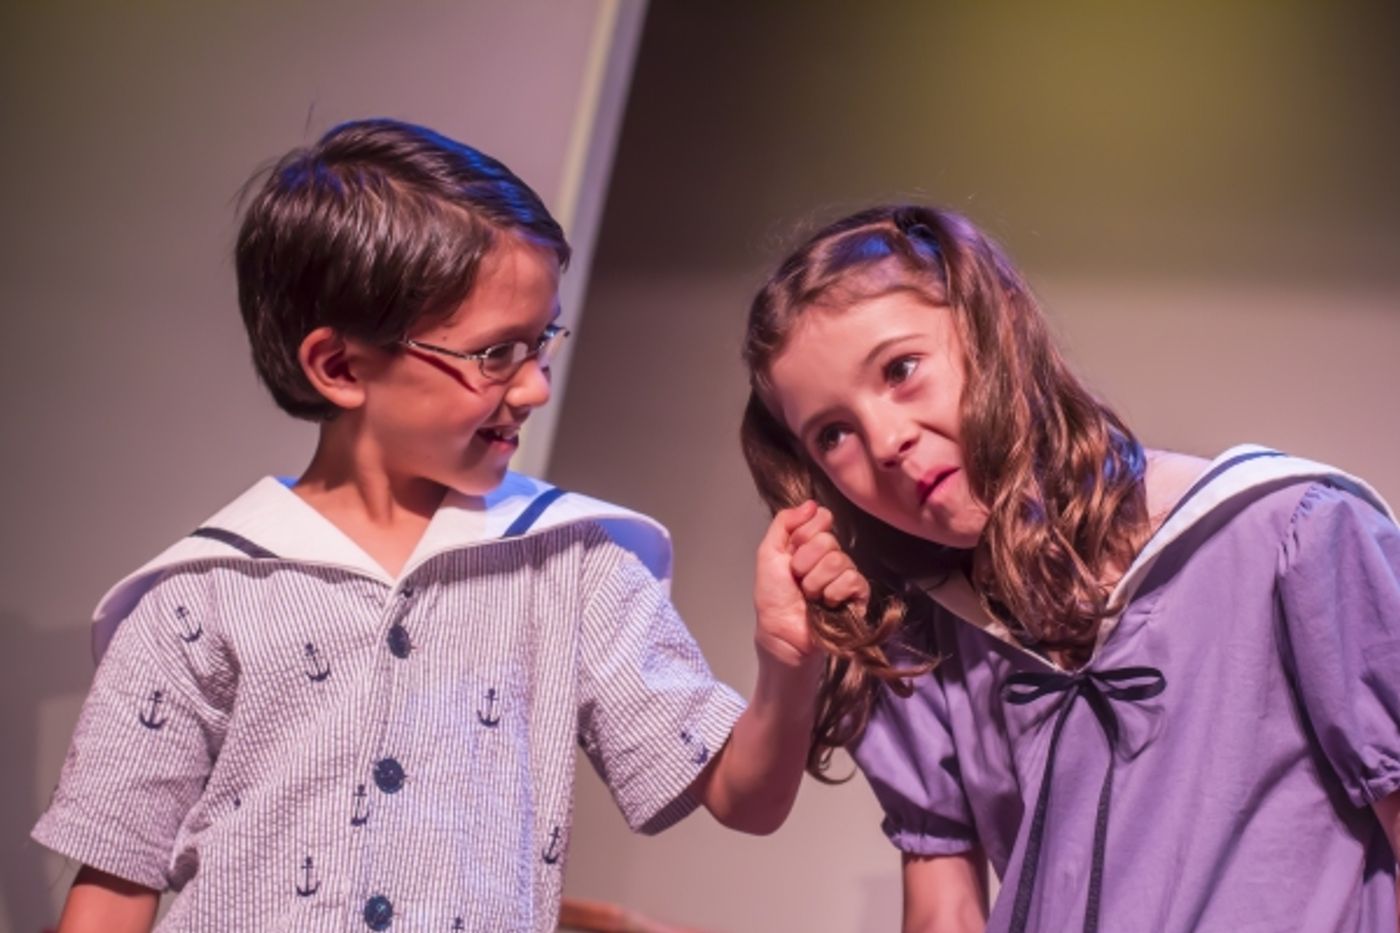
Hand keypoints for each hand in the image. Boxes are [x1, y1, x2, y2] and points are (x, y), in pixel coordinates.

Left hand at [753, 500, 869, 667]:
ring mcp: (845, 574)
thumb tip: (811, 503)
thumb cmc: (773, 598)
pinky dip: (834, 593)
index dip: (805, 534)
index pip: (822, 517)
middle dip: (805, 563)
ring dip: (816, 582)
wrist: (781, 633)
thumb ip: (784, 523)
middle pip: (828, 540)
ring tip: (809, 596)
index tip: (792, 553)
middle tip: (797, 580)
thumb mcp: (768, 554)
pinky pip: (853, 580)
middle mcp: (830, 554)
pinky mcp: (857, 595)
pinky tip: (827, 604)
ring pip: (838, 560)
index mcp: (810, 542)